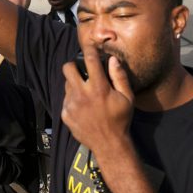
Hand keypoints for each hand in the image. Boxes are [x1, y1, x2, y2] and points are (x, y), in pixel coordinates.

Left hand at [61, 41, 134, 156]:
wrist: (109, 144)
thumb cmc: (120, 119)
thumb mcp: (127, 98)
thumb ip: (120, 77)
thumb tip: (113, 59)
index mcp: (98, 88)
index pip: (89, 60)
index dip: (89, 50)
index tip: (90, 48)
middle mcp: (82, 94)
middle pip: (67, 68)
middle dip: (74, 66)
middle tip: (82, 72)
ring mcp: (71, 104)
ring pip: (66, 84)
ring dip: (74, 85)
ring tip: (86, 94)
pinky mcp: (65, 114)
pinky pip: (66, 100)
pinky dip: (73, 100)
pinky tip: (83, 108)